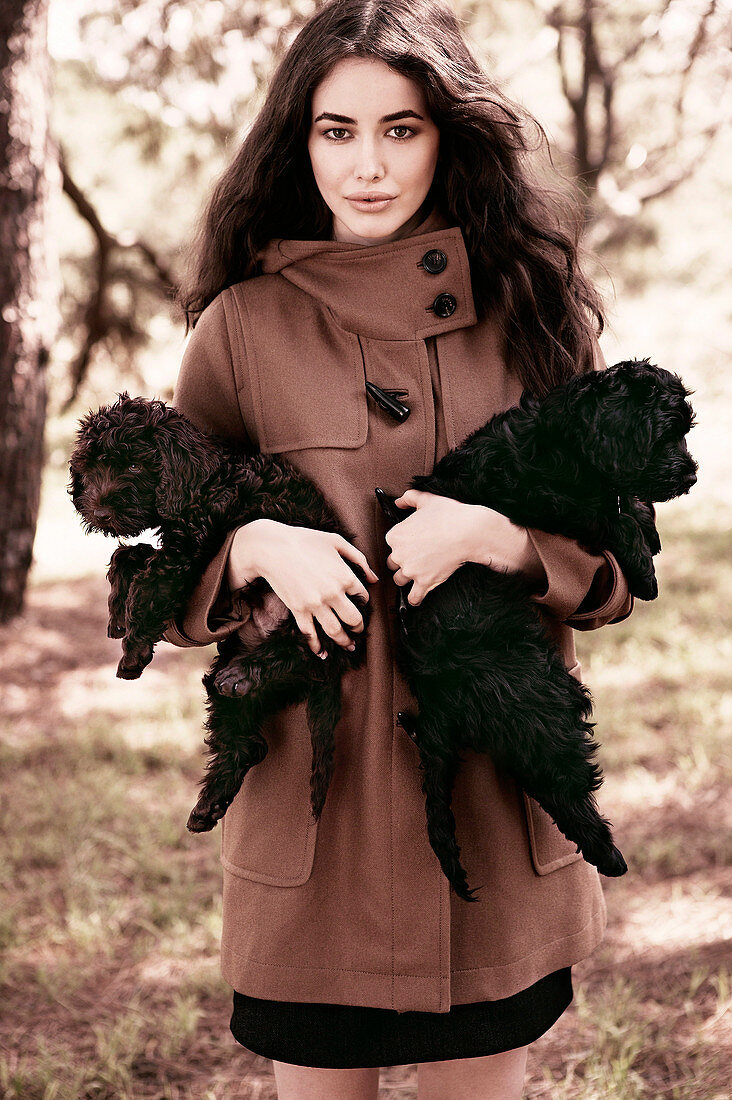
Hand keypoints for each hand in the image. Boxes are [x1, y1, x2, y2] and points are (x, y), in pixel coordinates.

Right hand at [229, 519, 378, 656]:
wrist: (272, 548)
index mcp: (346, 576)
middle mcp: (333, 594)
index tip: (360, 603)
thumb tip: (374, 578)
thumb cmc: (305, 540)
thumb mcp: (336, 541)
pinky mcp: (299, 610)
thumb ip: (359, 558)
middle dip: (359, 627)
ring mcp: (315, 604)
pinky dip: (316, 646)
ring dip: (344, 641)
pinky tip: (322, 653)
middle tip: (359, 629)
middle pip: (354, 619)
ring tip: (349, 646)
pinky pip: (310, 634)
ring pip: (335, 631)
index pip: (363, 596)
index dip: (364, 601)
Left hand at [384, 489, 479, 606]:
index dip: (402, 544)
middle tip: (416, 558)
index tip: (411, 544)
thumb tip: (398, 502)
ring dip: (407, 578)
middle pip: (393, 563)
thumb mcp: (426, 500)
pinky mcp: (424, 582)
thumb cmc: (449, 515)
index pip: (391, 544)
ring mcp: (411, 570)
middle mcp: (399, 554)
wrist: (468, 532)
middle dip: (402, 561)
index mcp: (395, 535)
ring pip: (400, 580)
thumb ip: (409, 498)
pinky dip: (414, 598)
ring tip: (417, 574)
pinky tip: (416, 597)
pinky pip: (413, 597)